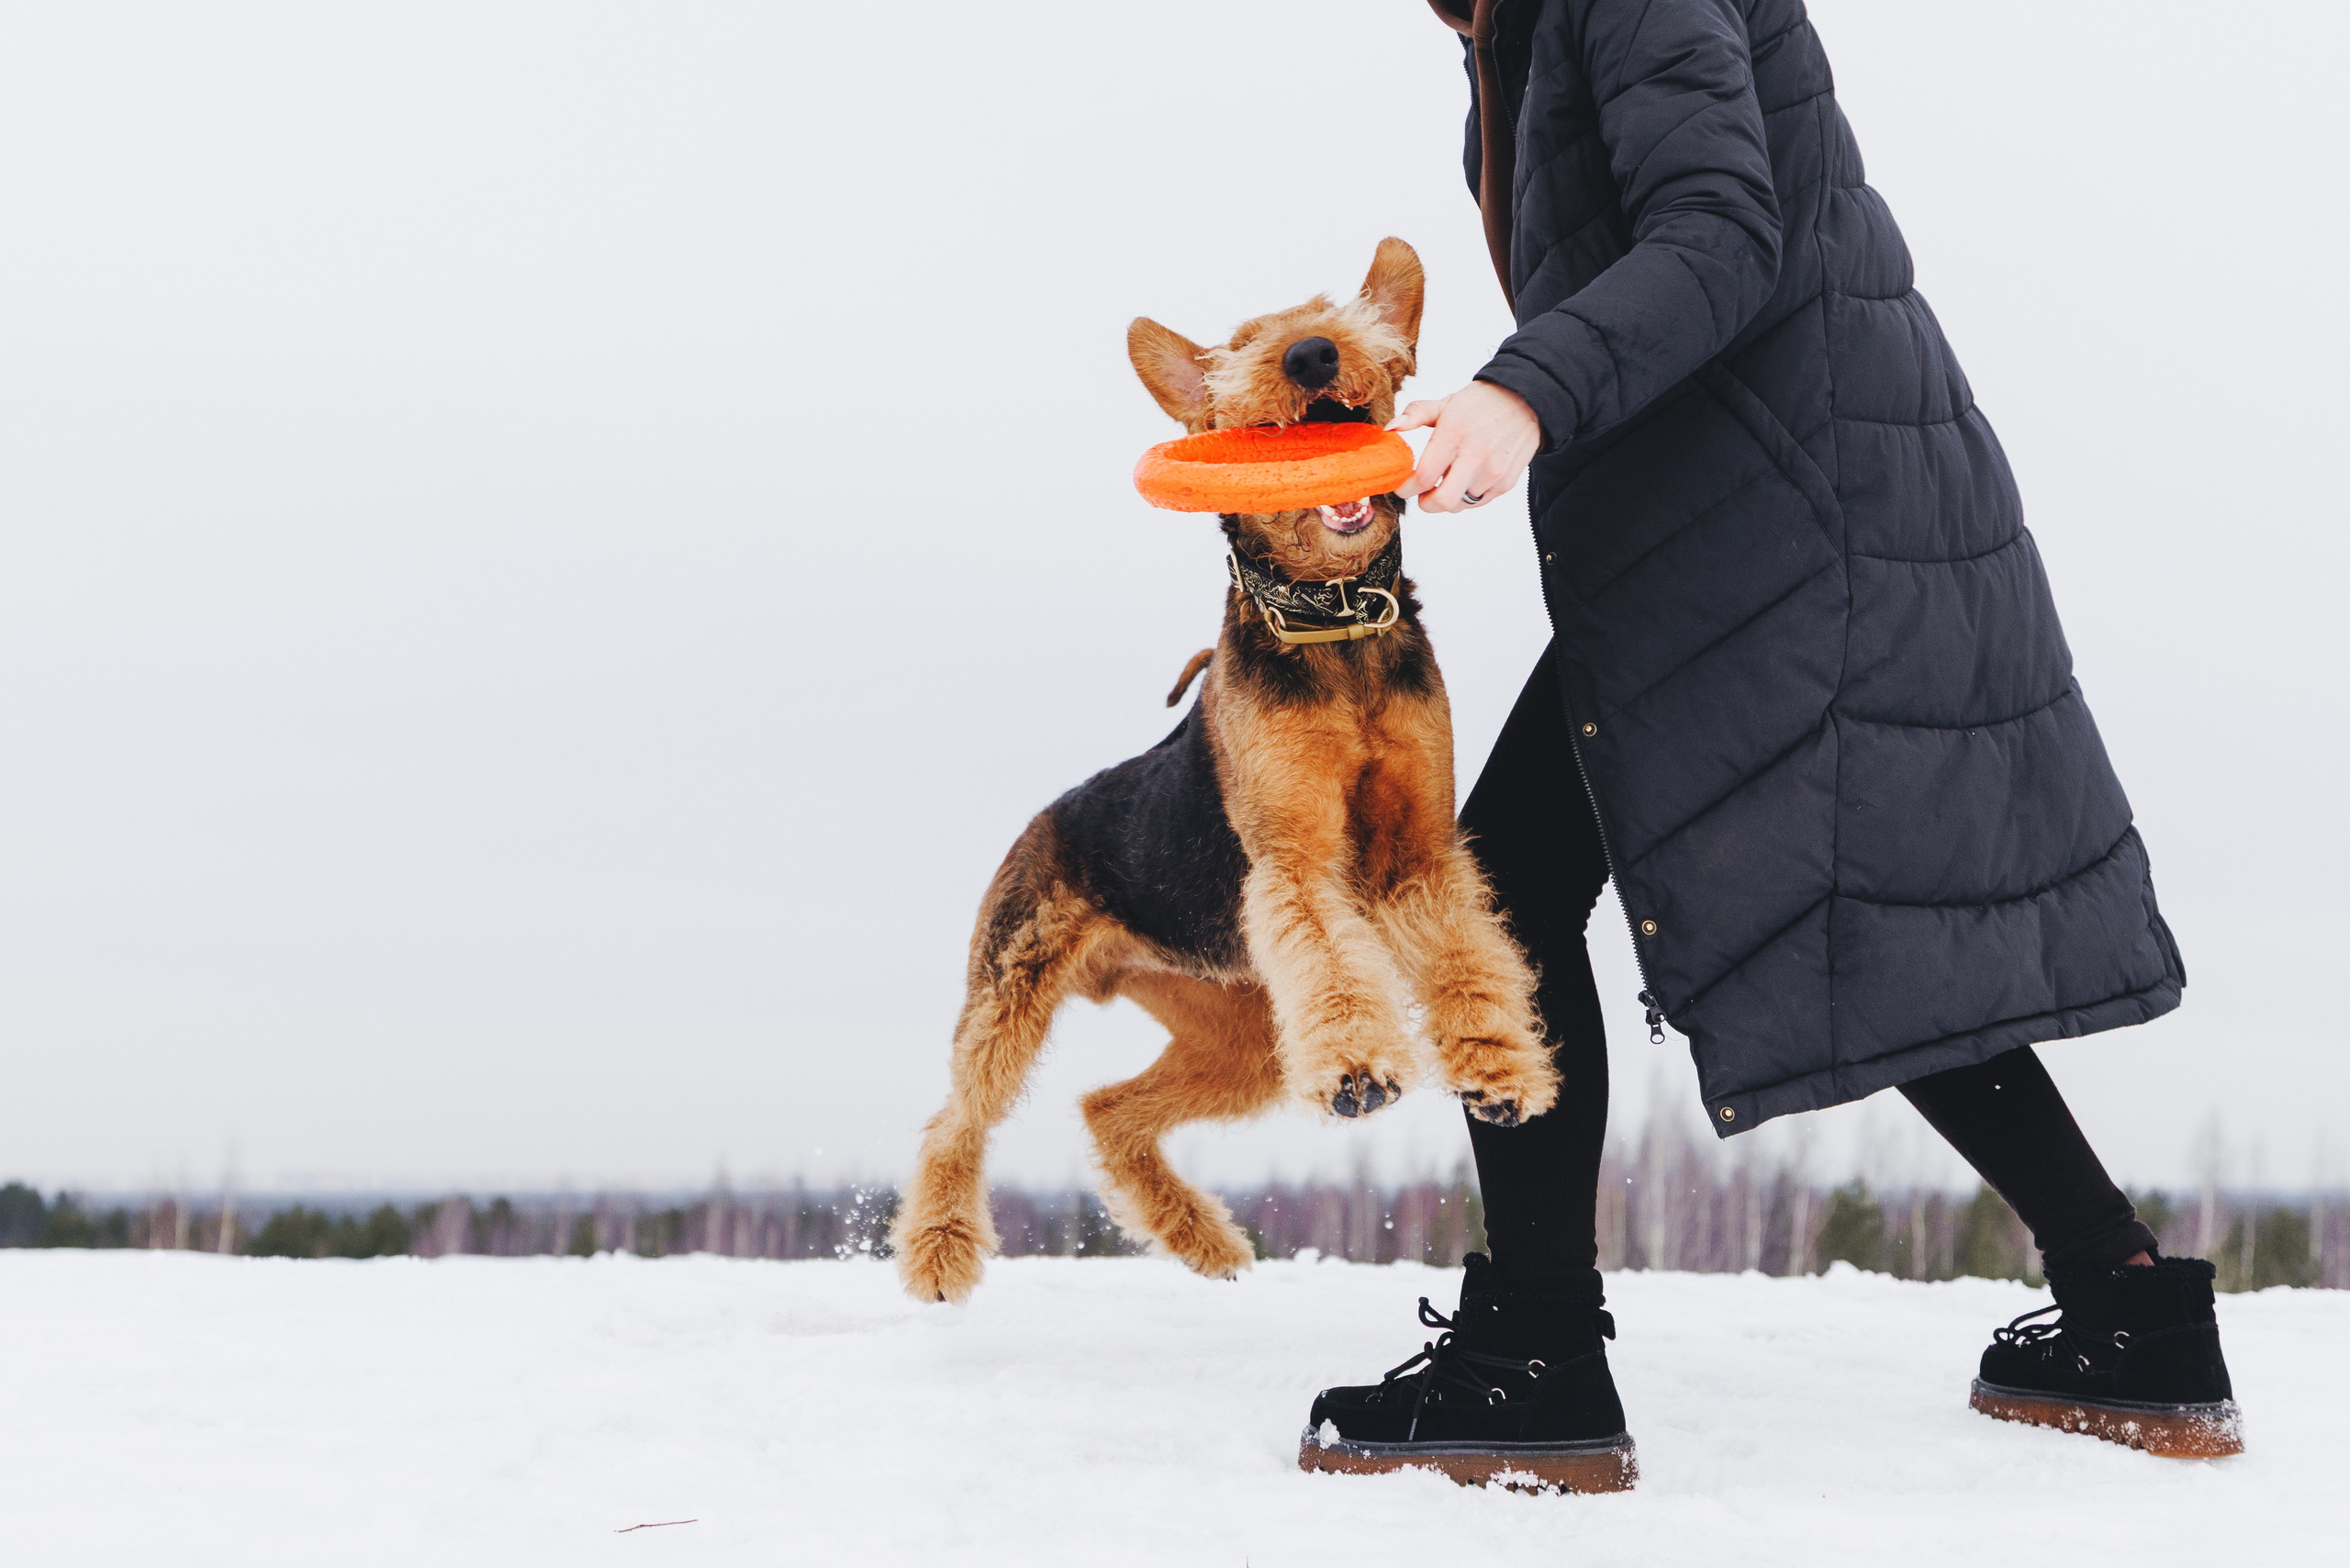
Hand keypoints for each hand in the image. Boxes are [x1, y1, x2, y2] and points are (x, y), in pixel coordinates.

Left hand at [1389, 380, 1541, 513]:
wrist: (1527, 399)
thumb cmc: (1481, 402)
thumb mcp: (1446, 402)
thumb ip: (1415, 414)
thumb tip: (1390, 429)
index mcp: (1454, 434)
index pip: (1423, 477)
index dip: (1406, 488)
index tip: (1403, 486)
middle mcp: (1475, 456)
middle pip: (1441, 502)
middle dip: (1425, 503)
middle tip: (1423, 493)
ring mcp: (1493, 472)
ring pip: (1459, 505)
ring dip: (1448, 497)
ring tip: (1448, 479)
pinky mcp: (1506, 482)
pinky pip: (1477, 502)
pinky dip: (1466, 497)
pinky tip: (1466, 479)